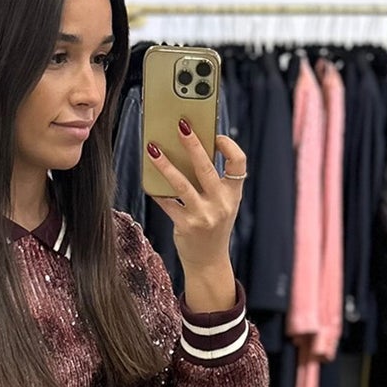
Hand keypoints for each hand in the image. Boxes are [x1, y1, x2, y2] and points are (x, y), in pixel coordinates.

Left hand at [146, 126, 247, 309]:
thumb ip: (212, 181)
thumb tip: (190, 149)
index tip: (215, 134)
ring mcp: (203, 216)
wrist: (208, 262)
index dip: (228, 145)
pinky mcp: (186, 226)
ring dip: (166, 165)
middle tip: (181, 125)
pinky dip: (157, 190)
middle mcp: (221, 204)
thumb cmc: (212, 225)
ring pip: (181, 184)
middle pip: (206, 168)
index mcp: (233, 193)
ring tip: (153, 148)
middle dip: (193, 144)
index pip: (239, 163)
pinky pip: (167, 203)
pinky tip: (147, 178)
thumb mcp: (221, 203)